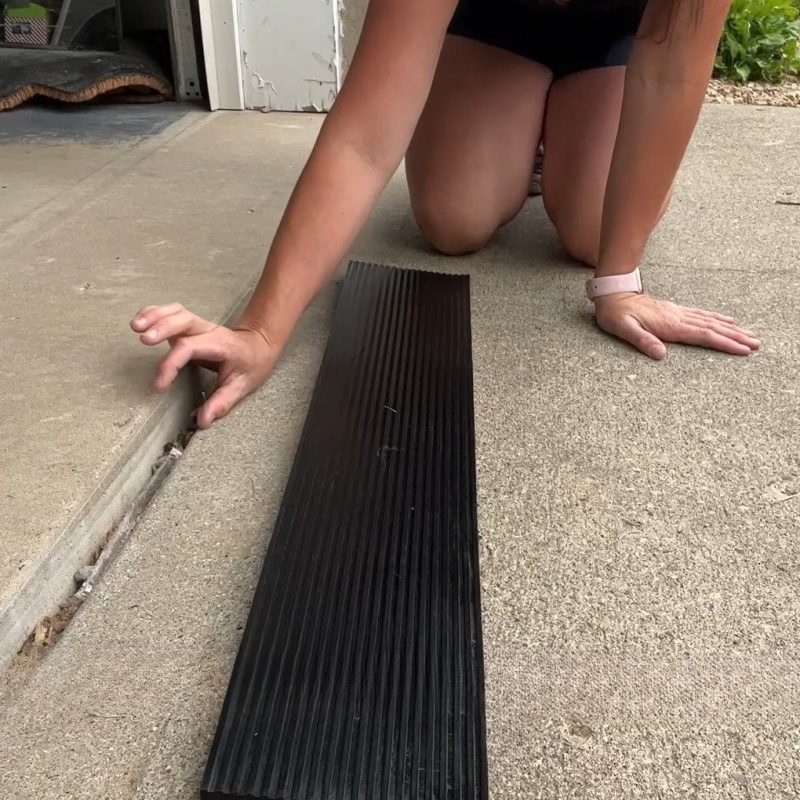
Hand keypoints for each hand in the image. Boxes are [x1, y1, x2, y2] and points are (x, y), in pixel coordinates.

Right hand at [130, 304, 278, 427]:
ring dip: (155, 316)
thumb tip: (202, 421)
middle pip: (182, 320)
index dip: (172, 363)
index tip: (159, 385)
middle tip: (143, 339)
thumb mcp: (241, 386)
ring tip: (135, 326)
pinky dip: (156, 312)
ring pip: (176, 312)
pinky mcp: (191, 325)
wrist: (259, 346)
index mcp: (221, 345)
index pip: (191, 348)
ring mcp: (199, 325)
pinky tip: (141, 319)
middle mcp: (209, 331)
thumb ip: (221, 403)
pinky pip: (172, 312)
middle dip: (162, 327)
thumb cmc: (250, 365)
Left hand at [593, 292, 760, 359]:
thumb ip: (642, 340)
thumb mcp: (623, 329)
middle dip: (736, 337)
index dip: (724, 343)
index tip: (743, 349)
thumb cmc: (615, 314)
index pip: (703, 335)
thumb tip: (660, 354)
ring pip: (711, 321)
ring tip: (750, 334)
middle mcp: (678, 317)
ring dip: (731, 328)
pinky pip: (702, 315)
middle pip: (713, 328)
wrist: (612, 294)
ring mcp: (678, 313)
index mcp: (669, 325)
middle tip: (757, 344)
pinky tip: (728, 320)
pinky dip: (718, 318)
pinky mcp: (675, 311)